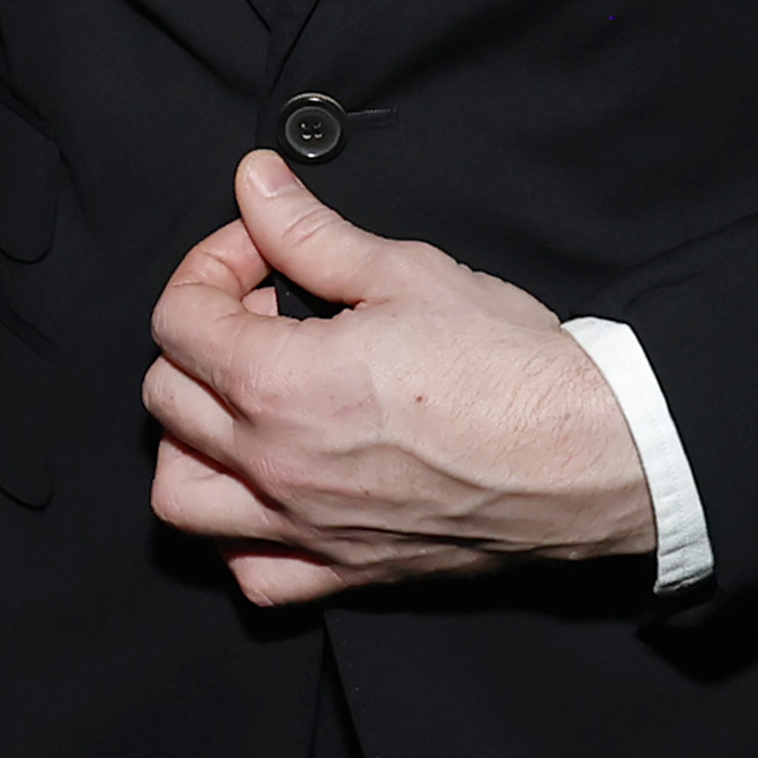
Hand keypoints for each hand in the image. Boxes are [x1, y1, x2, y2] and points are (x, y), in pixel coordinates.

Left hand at [140, 152, 649, 606]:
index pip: (178, 321)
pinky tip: (276, 492)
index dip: (211, 267)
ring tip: (249, 403)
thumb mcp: (407, 272)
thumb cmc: (510, 366)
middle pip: (168, 399)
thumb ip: (310, 232)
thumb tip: (257, 183)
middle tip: (270, 315)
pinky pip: (253, 574)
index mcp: (280, 385)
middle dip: (203, 340)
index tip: (261, 254)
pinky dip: (241, 537)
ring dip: (193, 441)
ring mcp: (306, 529)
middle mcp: (276, 466)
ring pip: (181, 495)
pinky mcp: (347, 572)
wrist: (590, 454)